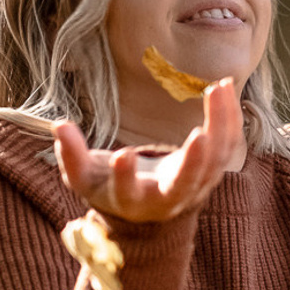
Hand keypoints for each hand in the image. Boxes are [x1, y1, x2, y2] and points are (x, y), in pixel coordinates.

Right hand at [52, 80, 242, 221]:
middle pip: (185, 185)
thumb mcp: (85, 178)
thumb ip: (71, 156)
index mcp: (135, 202)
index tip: (122, 155)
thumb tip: (59, 126)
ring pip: (216, 160)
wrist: (147, 204)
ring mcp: (196, 186)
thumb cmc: (110, 186)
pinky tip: (226, 85)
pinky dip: (230, 117)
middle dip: (193, 163)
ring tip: (218, 87)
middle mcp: (170, 199)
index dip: (125, 178)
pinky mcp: (213, 169)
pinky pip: (227, 144)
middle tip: (199, 135)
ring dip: (219, 125)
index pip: (129, 194)